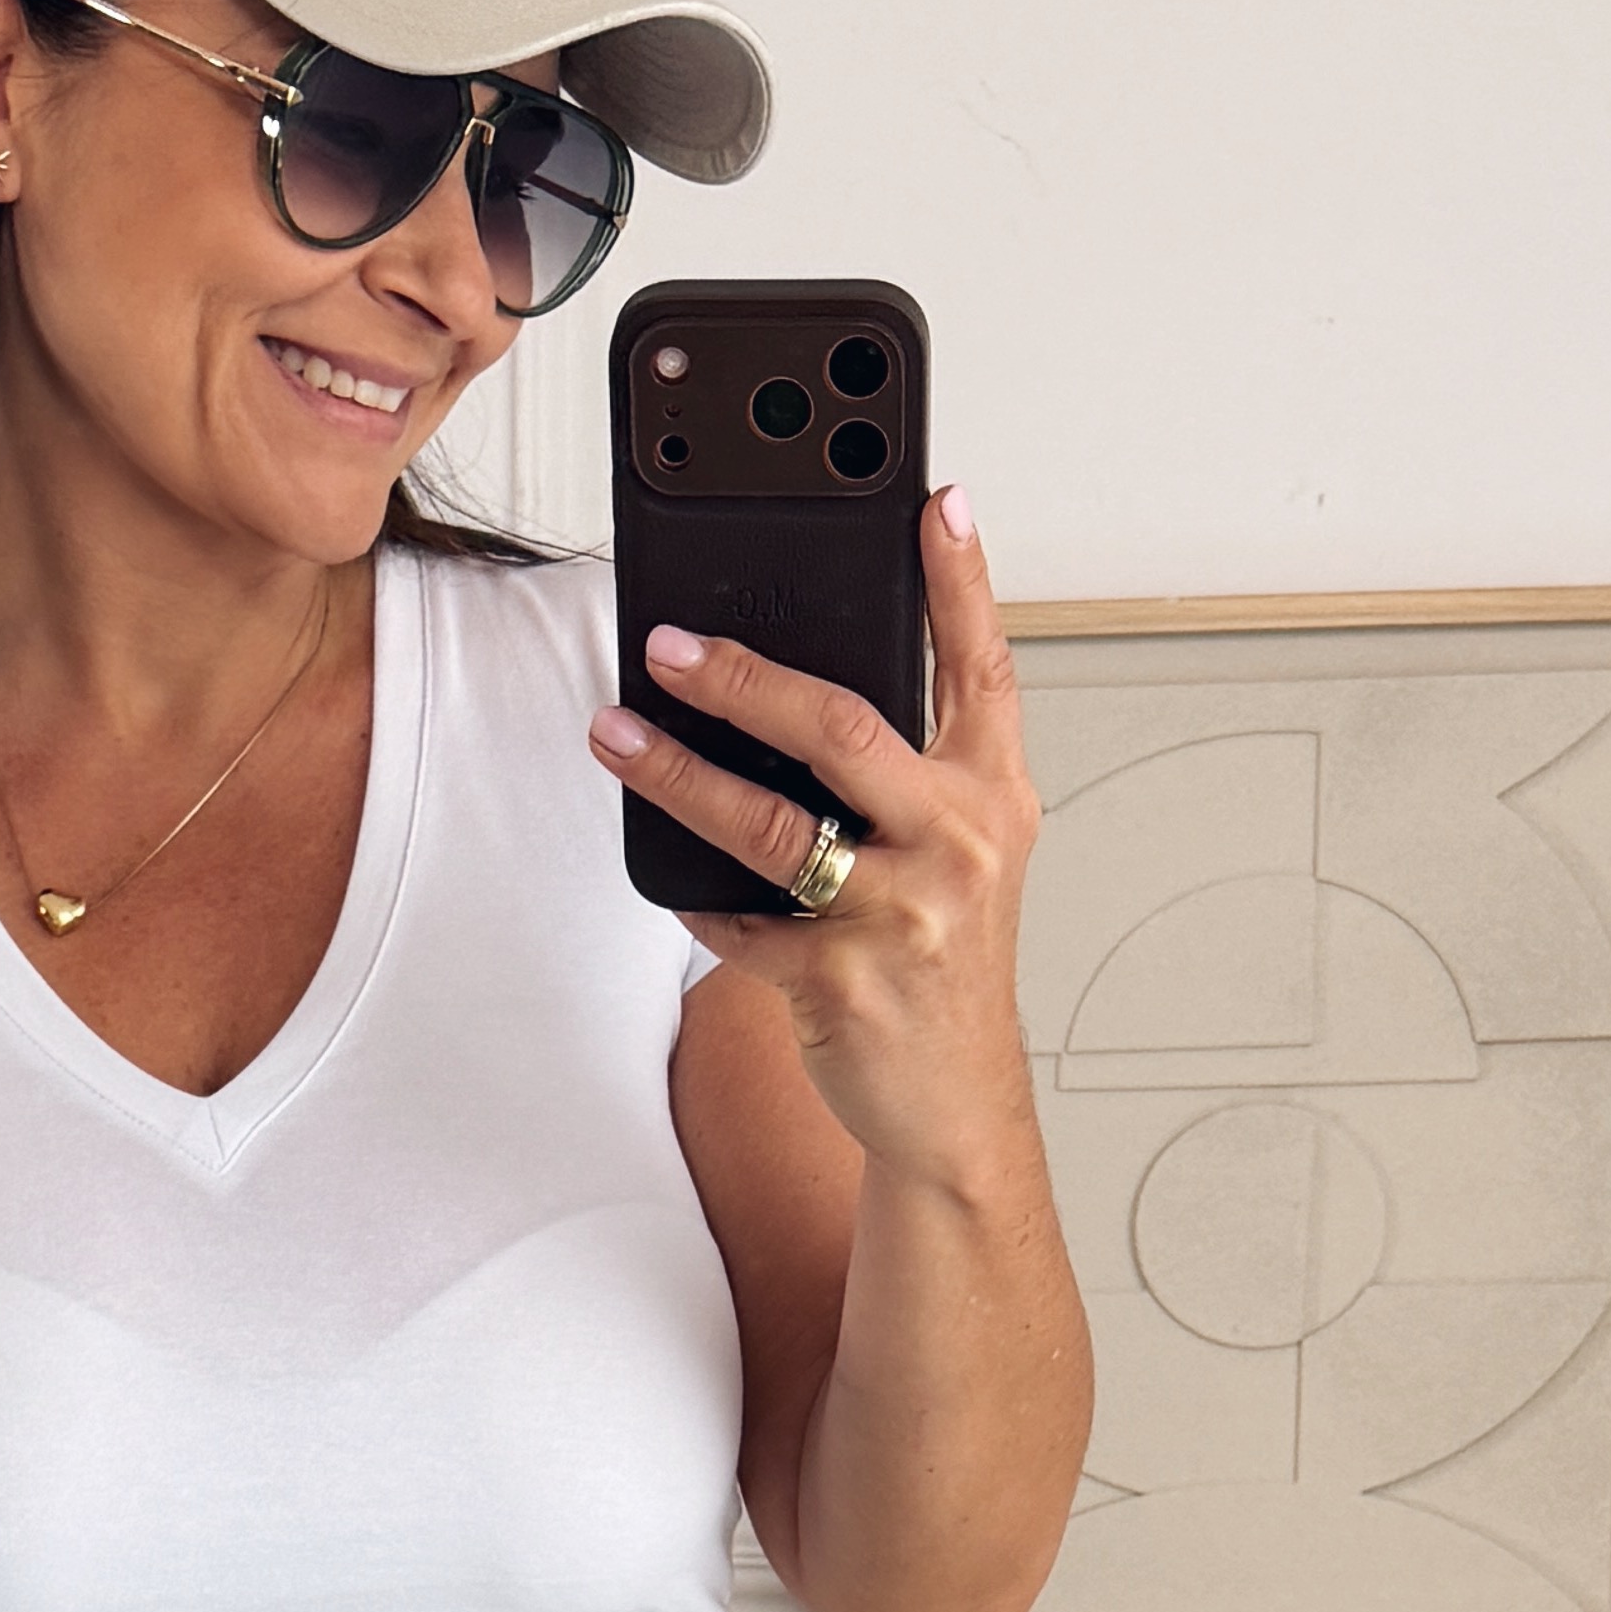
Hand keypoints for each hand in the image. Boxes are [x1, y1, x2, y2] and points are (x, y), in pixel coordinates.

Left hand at [590, 485, 1043, 1175]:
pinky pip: (739, 921)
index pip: (982, 664)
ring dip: (677, 772)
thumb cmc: (945, 970)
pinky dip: (697, 896)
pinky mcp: (841, 981)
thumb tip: (799, 693)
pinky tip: (668, 869)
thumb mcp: (965, 859)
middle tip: (669, 642)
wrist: (956, 1111)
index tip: (935, 500)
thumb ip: (915, 773)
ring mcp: (902, 914)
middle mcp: (959, 843)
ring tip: (616, 734)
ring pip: (769, 824)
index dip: (960, 577)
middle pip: (840, 728)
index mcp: (994, 795)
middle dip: (742, 677)